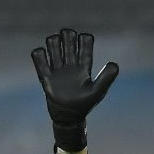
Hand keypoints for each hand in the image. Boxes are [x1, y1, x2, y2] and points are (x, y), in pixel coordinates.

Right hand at [31, 28, 118, 151]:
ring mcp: (57, 68)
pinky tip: (44, 60)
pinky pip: (38, 57)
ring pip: (52, 43)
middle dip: (67, 36)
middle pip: (67, 37)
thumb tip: (114, 64)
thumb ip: (106, 78)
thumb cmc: (85, 104)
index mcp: (84, 66)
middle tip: (68, 47)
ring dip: (53, 43)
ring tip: (57, 56)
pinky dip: (39, 55)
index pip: (85, 42)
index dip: (84, 39)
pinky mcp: (45, 75)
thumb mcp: (97, 92)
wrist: (68, 118)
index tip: (84, 46)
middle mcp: (71, 63)